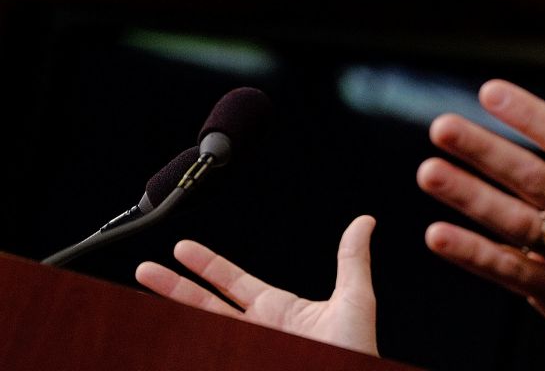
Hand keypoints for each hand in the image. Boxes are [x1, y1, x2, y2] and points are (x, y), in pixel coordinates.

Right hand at [134, 215, 378, 355]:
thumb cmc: (356, 351)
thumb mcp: (354, 299)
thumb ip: (351, 259)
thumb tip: (363, 223)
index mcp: (279, 310)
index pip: (234, 282)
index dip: (207, 265)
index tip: (182, 248)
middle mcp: (259, 330)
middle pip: (205, 304)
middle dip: (174, 286)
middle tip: (146, 269)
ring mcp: (248, 350)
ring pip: (201, 329)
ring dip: (173, 310)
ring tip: (144, 291)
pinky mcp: (240, 363)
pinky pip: (206, 353)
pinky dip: (186, 344)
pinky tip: (165, 333)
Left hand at [418, 63, 544, 370]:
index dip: (530, 116)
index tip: (489, 92)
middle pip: (535, 179)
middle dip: (486, 151)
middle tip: (442, 126)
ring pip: (515, 224)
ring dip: (469, 197)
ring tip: (430, 171)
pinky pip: (508, 271)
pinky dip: (472, 254)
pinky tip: (438, 235)